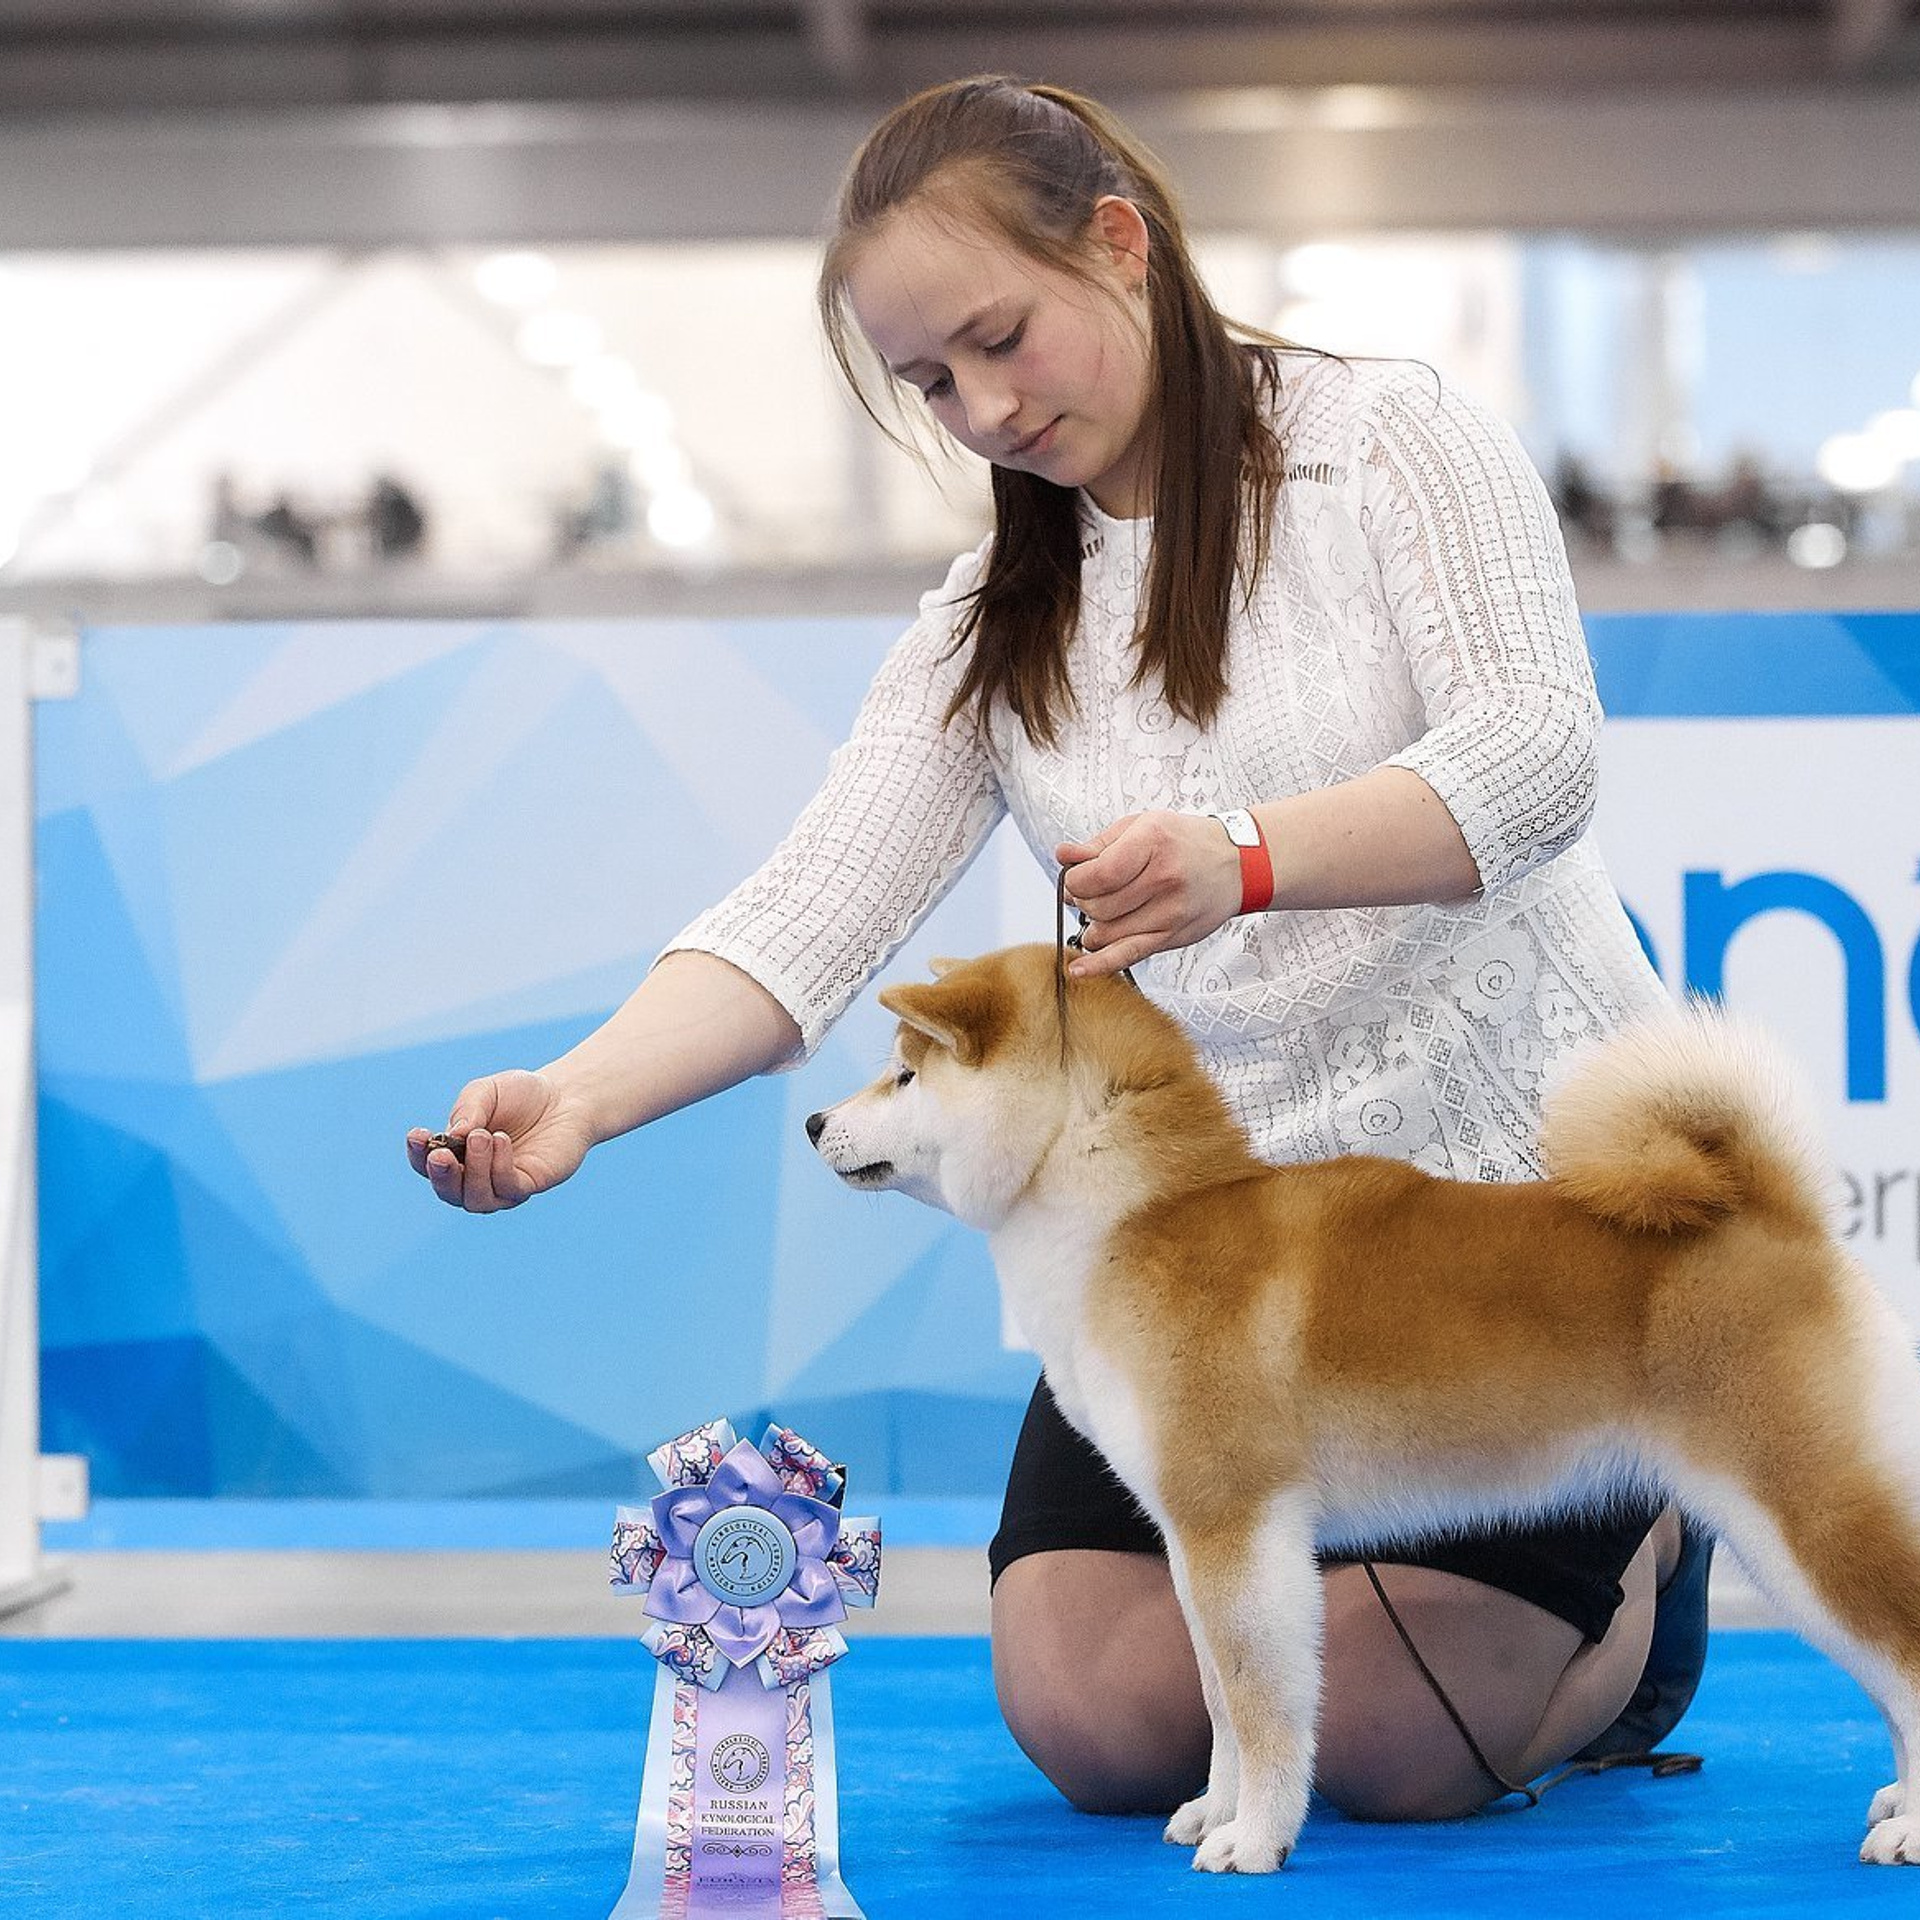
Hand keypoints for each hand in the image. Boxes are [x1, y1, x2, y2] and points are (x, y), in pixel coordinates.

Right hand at [405, 1068, 594, 1213]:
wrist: (565, 1097)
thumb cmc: (521, 1096)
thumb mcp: (487, 1092)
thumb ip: (468, 1109)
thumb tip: (453, 1135)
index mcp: (456, 1153)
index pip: (427, 1164)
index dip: (417, 1155)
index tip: (417, 1134)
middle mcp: (475, 1176)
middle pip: (447, 1191)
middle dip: (441, 1175)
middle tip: (441, 1153)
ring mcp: (501, 1185)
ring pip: (475, 1198)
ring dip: (474, 1169)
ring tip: (482, 1136)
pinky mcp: (527, 1186)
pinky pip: (507, 1189)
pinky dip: (499, 1167)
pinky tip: (501, 1141)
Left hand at [1055, 811, 1242, 977]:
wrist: (1238, 864)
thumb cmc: (1186, 842)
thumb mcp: (1142, 826)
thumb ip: (1098, 844)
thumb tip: (1063, 856)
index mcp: (1152, 842)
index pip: (1096, 875)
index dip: (1075, 881)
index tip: (1076, 878)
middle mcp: (1163, 878)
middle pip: (1098, 906)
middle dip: (1084, 902)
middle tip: (1090, 894)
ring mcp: (1169, 911)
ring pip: (1107, 932)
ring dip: (1092, 926)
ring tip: (1101, 912)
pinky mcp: (1172, 936)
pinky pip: (1128, 956)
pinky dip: (1099, 965)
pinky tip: (1080, 970)